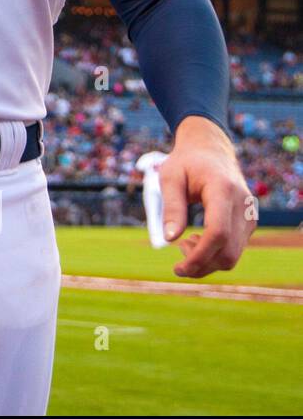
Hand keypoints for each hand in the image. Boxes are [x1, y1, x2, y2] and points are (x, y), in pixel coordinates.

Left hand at [159, 116, 255, 278]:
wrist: (211, 150)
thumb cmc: (186, 163)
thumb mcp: (170, 177)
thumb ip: (171, 207)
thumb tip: (169, 239)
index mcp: (223, 190)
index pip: (218, 232)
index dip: (200, 255)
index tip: (178, 268)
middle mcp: (243, 205)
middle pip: (228, 251)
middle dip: (200, 265)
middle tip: (176, 263)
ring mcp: (250, 216)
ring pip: (233, 256)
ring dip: (206, 261)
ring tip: (184, 243)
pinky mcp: (249, 223)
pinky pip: (235, 249)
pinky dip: (214, 254)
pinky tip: (196, 239)